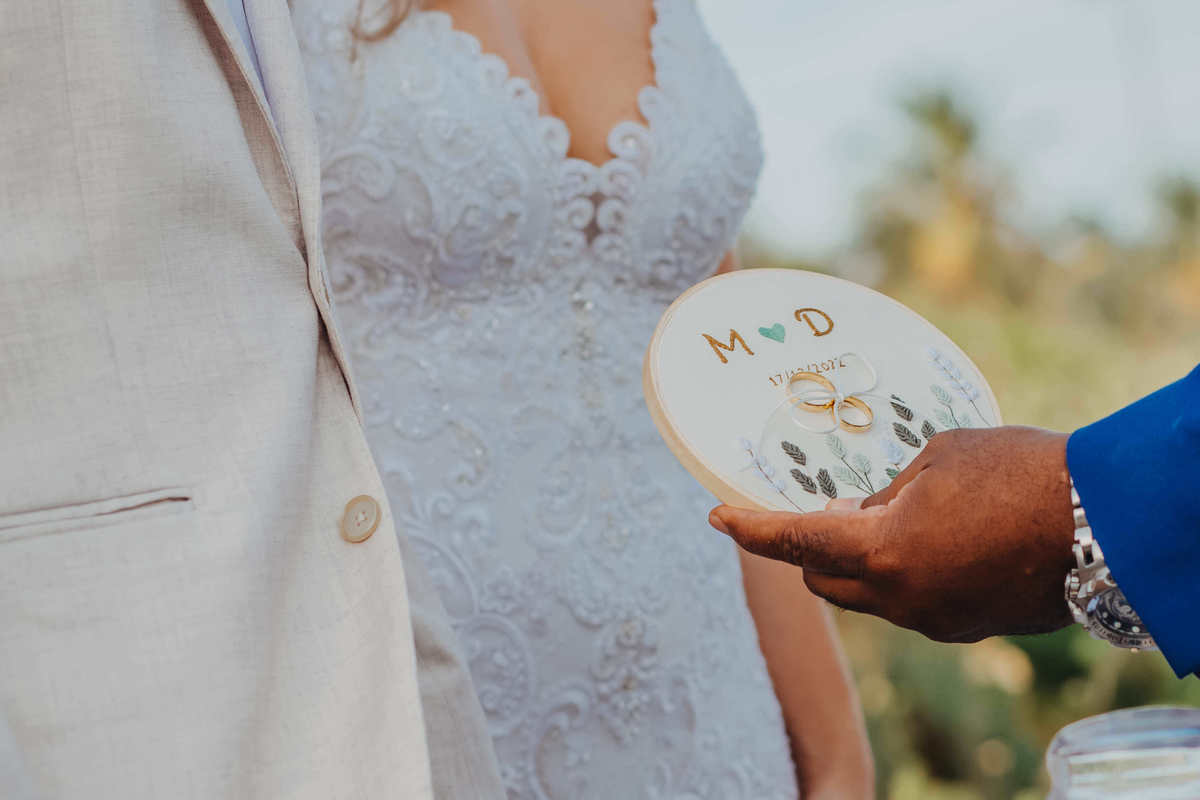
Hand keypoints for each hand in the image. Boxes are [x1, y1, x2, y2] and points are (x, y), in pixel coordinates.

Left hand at [709, 427, 1076, 641]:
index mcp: (882, 551)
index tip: (718, 517)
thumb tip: (858, 514)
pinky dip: (897, 577)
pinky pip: (908, 605)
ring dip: (854, 564)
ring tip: (876, 520)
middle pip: (822, 582)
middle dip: (804, 551)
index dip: (751, 531)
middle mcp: (900, 598)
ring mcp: (934, 621)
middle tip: (813, 512)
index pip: (794, 543)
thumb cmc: (1017, 471)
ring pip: (866, 598)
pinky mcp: (966, 627)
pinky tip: (925, 543)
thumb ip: (884, 494)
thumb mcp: (936, 460)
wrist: (1105, 520)